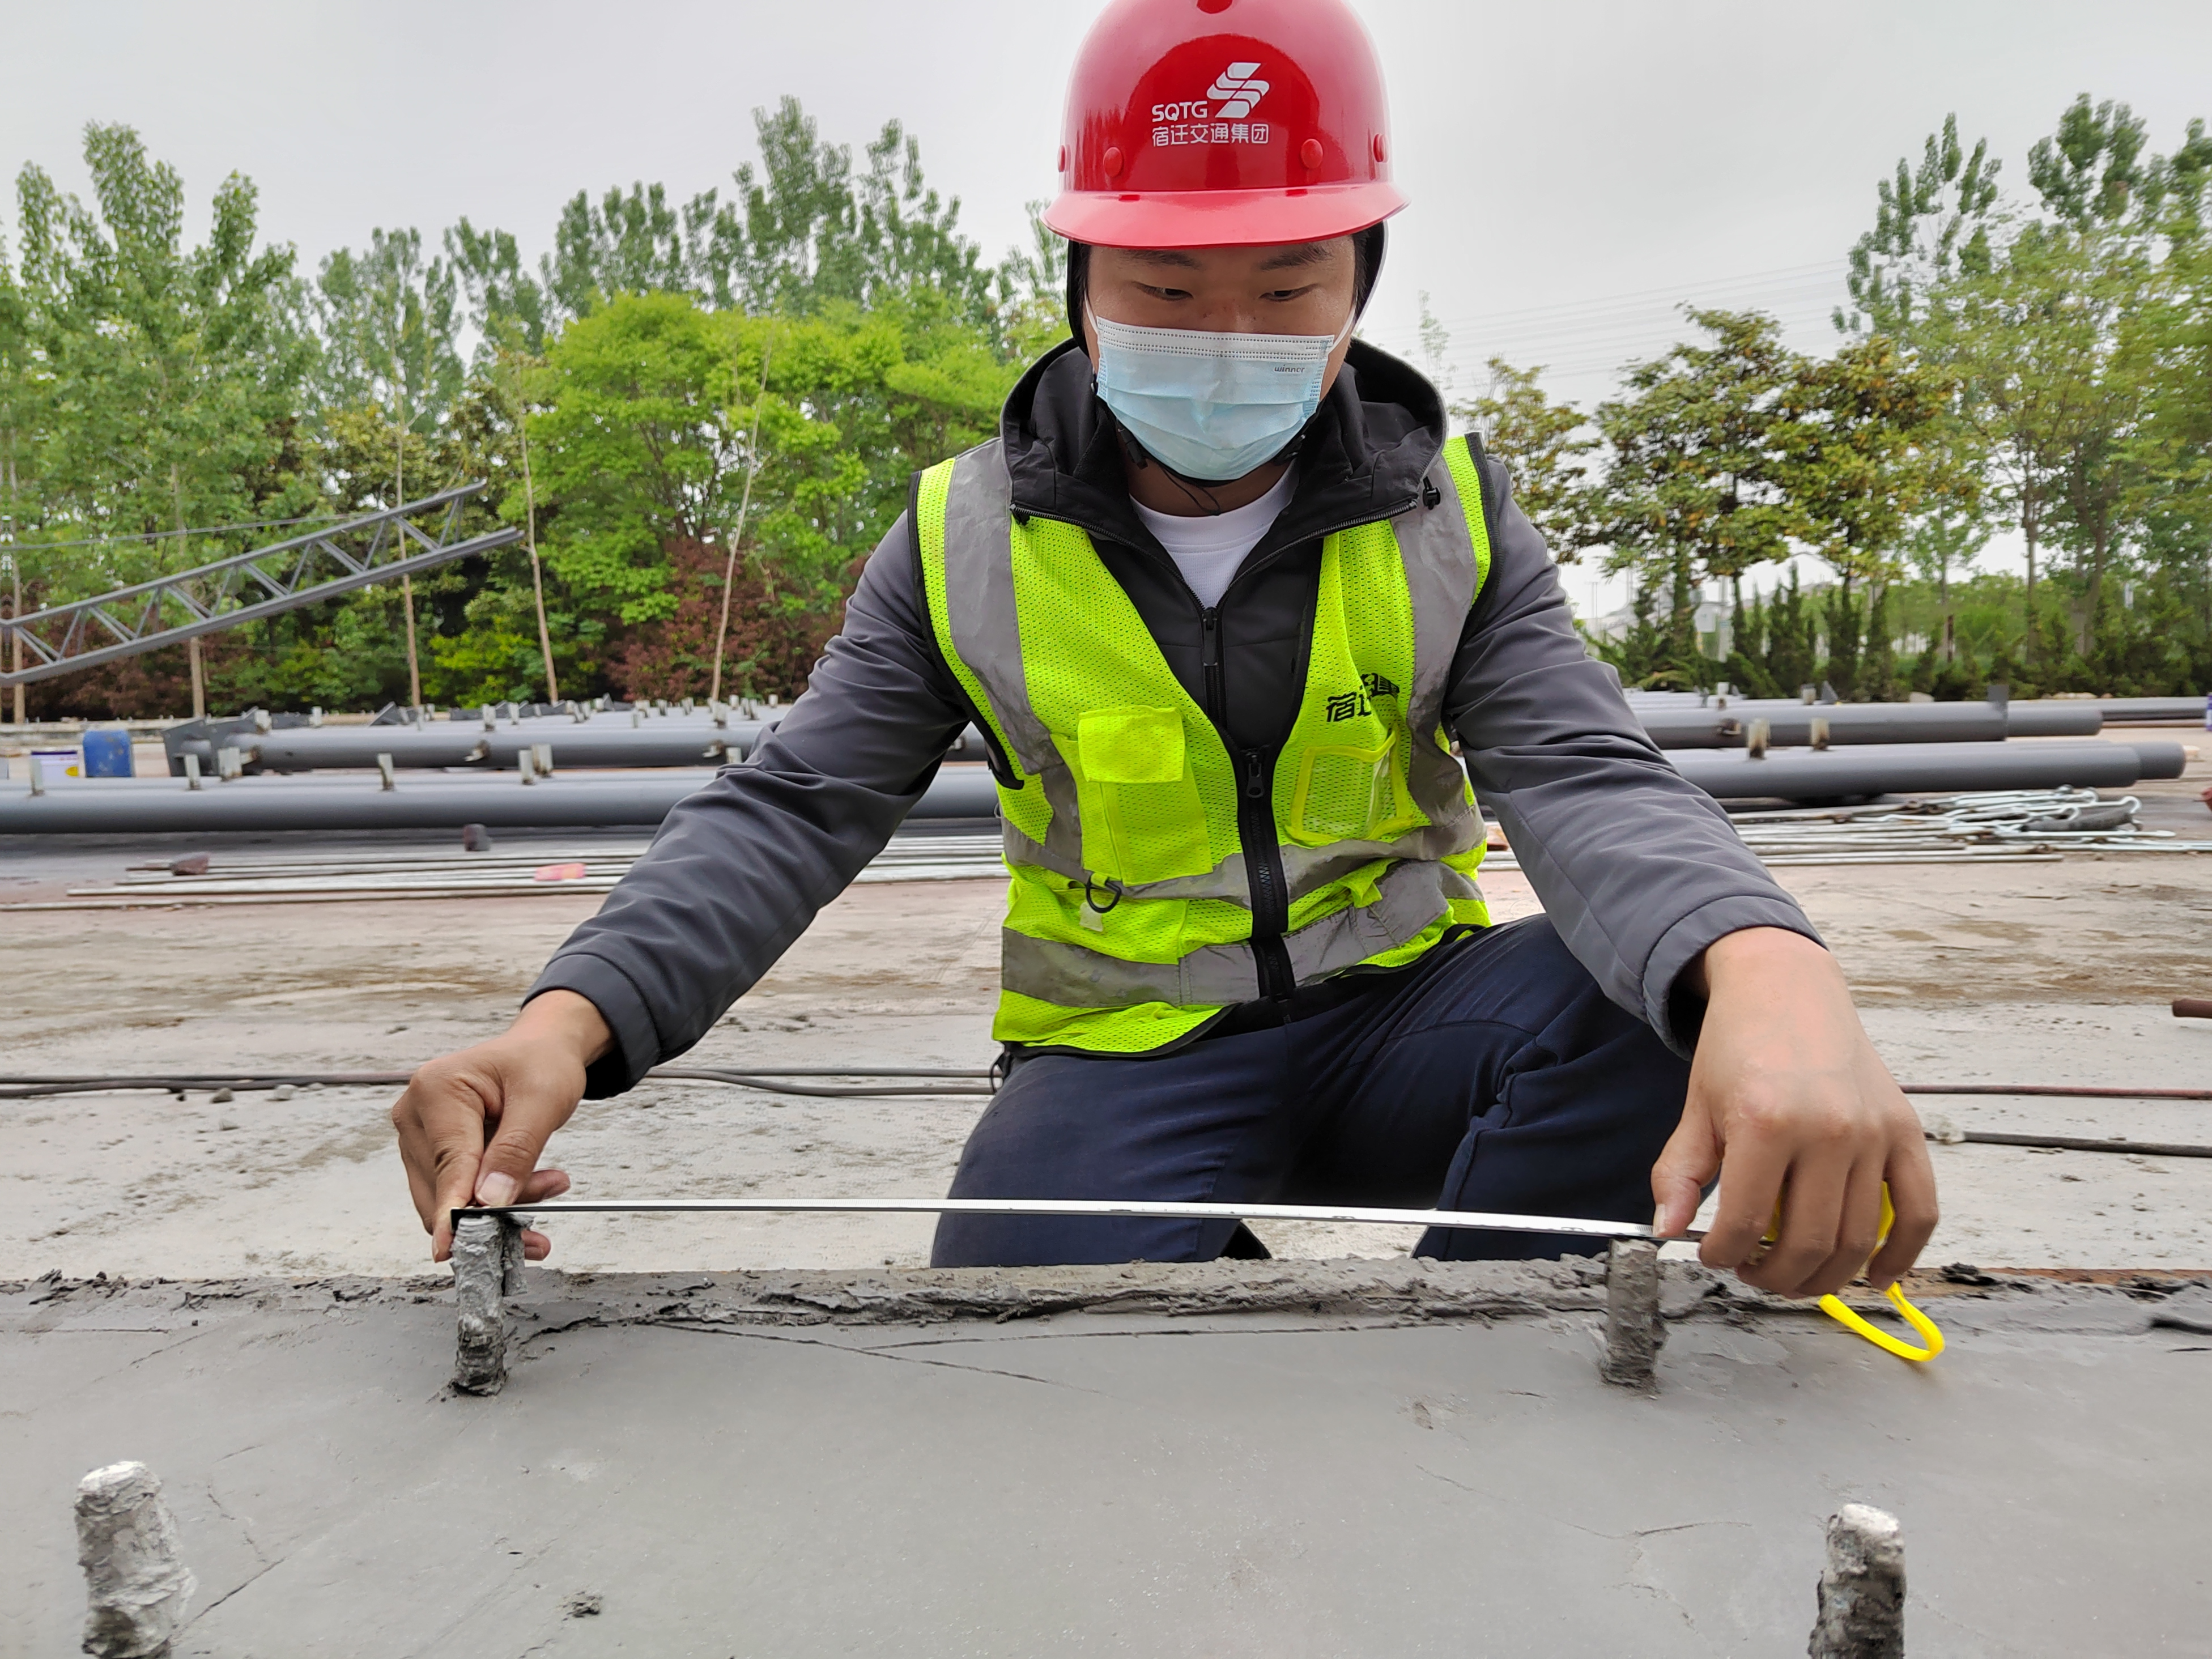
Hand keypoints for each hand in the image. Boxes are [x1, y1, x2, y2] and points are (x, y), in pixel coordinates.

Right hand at [390, 989, 610, 1261]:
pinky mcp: (431, 1151)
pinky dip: (492, 1198)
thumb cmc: (541, 1062)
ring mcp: (419, 1134)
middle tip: (545, 1216)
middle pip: (445, 1188)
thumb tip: (490, 1200)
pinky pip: (456, 1191)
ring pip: (450, 1197)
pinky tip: (532, 1185)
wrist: (541, 1050)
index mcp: (437, 1089)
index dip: (453, 1209)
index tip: (452, 1247)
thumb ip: (516, 1151)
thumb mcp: (543, 1100)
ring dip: (500, 1205)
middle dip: (494, 1209)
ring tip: (552, 1184)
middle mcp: (416, 1113)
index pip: (448, 1163)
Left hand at [1650, 928, 1936, 1297]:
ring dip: (1825, 1276)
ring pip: (1858, 1238)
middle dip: (1774, 1276)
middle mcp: (1827, 1129)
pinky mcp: (1905, 1130)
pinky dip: (1902, 1254)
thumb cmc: (1739, 1046)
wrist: (1787, 989)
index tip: (1713, 1255)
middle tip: (1753, 1273)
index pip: (1745, 1223)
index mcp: (1766, 1122)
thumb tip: (1666, 1231)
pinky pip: (1919, 1210)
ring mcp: (1872, 1132)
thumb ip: (1680, 1172)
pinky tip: (1876, 1276)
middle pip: (1807, 1242)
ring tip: (1796, 1276)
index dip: (1724, 1254)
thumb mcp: (1697, 1107)